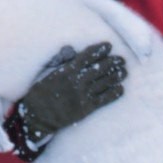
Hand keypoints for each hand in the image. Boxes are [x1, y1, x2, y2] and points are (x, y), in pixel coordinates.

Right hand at [9, 42, 126, 156]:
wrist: (38, 116)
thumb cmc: (40, 93)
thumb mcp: (47, 73)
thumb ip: (60, 61)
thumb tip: (71, 49)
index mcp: (66, 71)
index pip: (87, 56)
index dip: (99, 50)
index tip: (108, 45)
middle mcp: (76, 82)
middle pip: (99, 68)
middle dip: (112, 62)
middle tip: (121, 59)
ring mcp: (82, 95)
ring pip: (104, 83)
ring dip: (116, 76)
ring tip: (124, 71)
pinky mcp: (86, 108)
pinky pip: (104, 99)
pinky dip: (114, 93)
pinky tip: (121, 89)